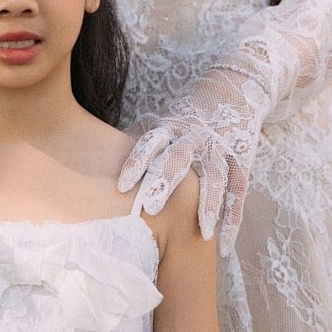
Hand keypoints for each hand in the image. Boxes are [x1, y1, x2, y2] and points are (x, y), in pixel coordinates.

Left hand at [117, 68, 263, 253]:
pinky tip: (227, 241)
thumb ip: (133, 141)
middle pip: (179, 159)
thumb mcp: (159, 121)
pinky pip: (238, 189)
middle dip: (167, 182)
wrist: (232, 90)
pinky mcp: (241, 158)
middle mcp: (193, 137)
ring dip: (210, 205)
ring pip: (216, 177)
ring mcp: (220, 147)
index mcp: (169, 127)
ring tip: (204, 233)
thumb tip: (90, 160)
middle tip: (153, 207)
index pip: (149, 143)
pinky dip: (234, 215)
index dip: (136, 162)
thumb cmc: (184, 115)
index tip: (123, 186)